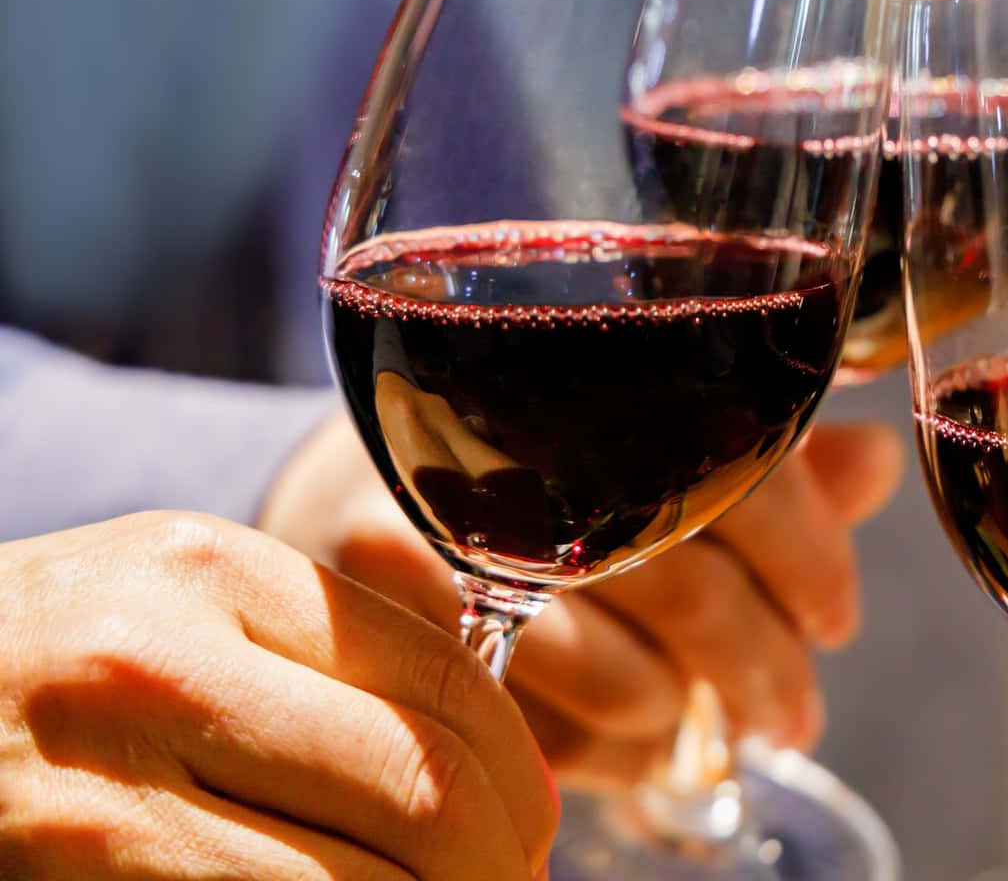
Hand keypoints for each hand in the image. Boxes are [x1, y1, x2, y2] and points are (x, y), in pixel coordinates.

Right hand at [0, 511, 555, 879]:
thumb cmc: (36, 669)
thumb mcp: (168, 606)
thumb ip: (319, 656)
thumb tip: (510, 772)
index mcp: (206, 572)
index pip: (441, 677)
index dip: (521, 770)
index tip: (540, 822)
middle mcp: (151, 667)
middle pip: (418, 791)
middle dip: (498, 864)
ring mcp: (91, 799)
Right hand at [262, 413, 904, 787]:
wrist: (329, 488)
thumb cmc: (523, 458)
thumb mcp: (633, 428)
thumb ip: (755, 447)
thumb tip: (877, 459)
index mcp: (588, 363)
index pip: (738, 459)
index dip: (810, 553)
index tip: (835, 617)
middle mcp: (506, 432)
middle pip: (684, 575)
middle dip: (762, 662)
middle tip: (795, 711)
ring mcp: (433, 530)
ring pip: (617, 673)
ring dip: (685, 721)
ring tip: (710, 733)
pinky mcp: (379, 625)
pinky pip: (532, 732)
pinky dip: (606, 759)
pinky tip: (630, 751)